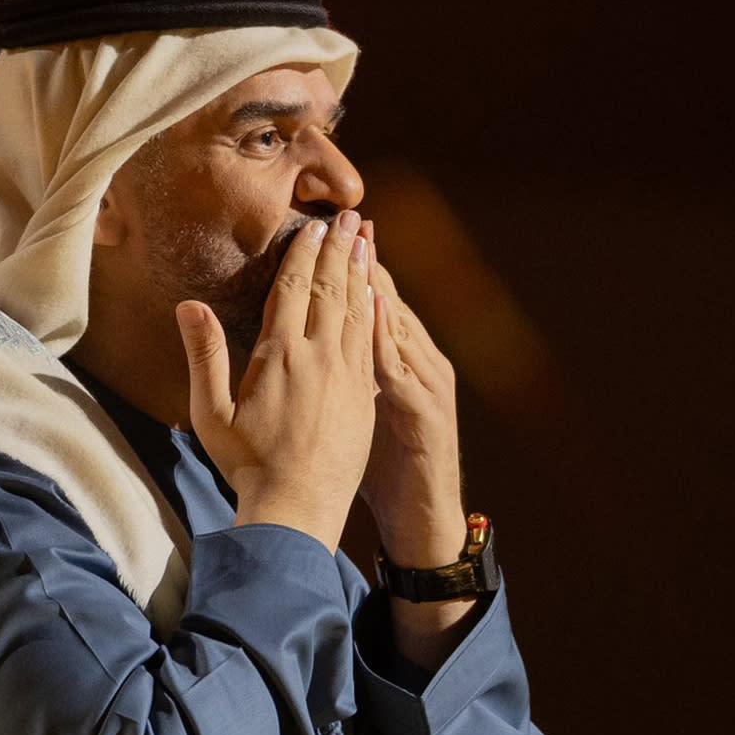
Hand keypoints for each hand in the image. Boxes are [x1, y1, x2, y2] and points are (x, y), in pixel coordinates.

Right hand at [176, 209, 375, 552]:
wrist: (298, 508)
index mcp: (280, 356)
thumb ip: (203, 355)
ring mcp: (348, 375)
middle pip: (332, 288)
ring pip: (359, 309)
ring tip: (367, 239)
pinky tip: (378, 291)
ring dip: (363, 270)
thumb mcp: (210, 413)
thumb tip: (189, 306)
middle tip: (351, 217)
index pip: (295, 288)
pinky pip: (372, 338)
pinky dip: (375, 307)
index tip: (314, 225)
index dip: (305, 253)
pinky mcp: (366, 394)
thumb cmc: (247, 464)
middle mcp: (319, 357)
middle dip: (341, 249)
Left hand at [358, 222, 465, 569]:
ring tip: (362, 250)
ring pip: (400, 327)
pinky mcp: (426, 411)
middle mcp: (412, 364)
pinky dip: (392, 338)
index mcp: (391, 363)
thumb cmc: (385, 468)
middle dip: (366, 261)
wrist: (421, 515)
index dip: (349, 268)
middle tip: (349, 219)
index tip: (326, 230)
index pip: (366, 306)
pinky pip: (405, 368)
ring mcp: (423, 384)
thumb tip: (308, 343)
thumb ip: (341, 374)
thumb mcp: (363, 413)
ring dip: (381, 288)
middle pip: (385, 303)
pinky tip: (379, 311)